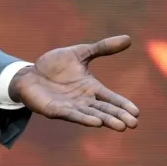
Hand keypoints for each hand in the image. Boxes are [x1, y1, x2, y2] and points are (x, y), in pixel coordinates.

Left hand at [11, 35, 139, 130]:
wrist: (29, 73)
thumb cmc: (55, 65)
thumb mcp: (79, 53)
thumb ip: (102, 48)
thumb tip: (129, 38)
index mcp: (91, 87)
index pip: (111, 98)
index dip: (123, 105)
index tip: (137, 112)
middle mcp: (84, 100)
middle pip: (105, 110)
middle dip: (118, 116)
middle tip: (133, 124)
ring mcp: (70, 106)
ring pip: (92, 115)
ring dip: (105, 120)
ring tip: (120, 126)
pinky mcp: (56, 110)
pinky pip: (72, 115)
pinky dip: (84, 119)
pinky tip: (96, 123)